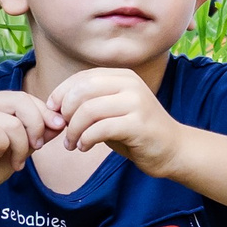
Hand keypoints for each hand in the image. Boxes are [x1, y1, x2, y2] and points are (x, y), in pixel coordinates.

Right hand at [0, 90, 56, 205]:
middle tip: (37, 148)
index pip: (26, 97)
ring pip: (11, 121)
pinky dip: (4, 147)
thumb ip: (38, 134)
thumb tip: (61, 122)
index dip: (46, 113)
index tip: (57, 131)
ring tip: (16, 160)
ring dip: (21, 145)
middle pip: (21, 101)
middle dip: (37, 126)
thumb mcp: (21, 148)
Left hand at [43, 69, 181, 172]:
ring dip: (73, 130)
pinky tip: (85, 147)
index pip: (82, 78)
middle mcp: (131, 85)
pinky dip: (85, 139)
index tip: (53, 112)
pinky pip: (100, 129)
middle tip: (62, 130)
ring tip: (72, 143)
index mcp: (123, 77)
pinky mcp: (139, 124)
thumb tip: (54, 106)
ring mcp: (137, 103)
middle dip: (65, 112)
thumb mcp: (111, 111)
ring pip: (88, 110)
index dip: (61, 94)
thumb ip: (89, 103)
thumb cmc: (136, 131)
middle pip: (82, 91)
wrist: (173, 150)